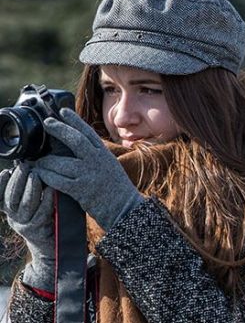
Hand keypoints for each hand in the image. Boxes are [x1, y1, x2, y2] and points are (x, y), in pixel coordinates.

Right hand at [0, 164, 54, 291]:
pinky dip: (46, 200)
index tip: (6, 171)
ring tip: (36, 175)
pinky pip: (42, 213)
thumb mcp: (31, 206)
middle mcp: (13, 218)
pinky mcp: (38, 231)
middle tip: (25, 167)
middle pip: (11, 197)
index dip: (1, 183)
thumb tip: (28, 169)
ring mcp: (25, 226)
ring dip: (31, 188)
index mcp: (8, 211)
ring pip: (25, 204)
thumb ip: (26, 191)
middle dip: (17, 180)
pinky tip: (51, 190)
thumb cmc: (44, 221)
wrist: (51, 249)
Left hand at [33, 108, 142, 230]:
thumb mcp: (111, 167)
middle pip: (74, 139)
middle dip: (58, 129)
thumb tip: (78, 144)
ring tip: (39, 161)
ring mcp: (88, 175)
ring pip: (60, 162)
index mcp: (105, 155)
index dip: (75, 120)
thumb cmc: (119, 191)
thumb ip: (97, 156)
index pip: (88, 132)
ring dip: (45, 161)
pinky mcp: (80, 190)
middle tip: (47, 123)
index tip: (63, 112)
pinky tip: (41, 174)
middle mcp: (97, 162)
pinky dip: (47, 176)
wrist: (127, 210)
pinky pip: (57, 180)